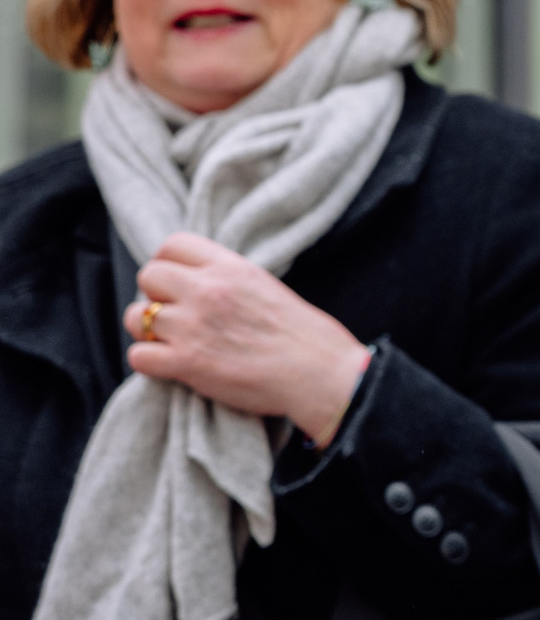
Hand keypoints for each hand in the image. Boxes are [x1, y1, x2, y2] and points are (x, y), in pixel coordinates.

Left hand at [124, 233, 371, 446]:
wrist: (322, 374)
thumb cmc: (306, 337)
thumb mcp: (267, 287)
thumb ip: (230, 280)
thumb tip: (199, 283)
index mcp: (232, 268)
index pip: (173, 245)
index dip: (168, 264)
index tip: (177, 283)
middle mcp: (208, 291)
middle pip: (149, 276)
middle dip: (156, 296)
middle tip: (176, 315)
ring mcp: (194, 327)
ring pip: (137, 317)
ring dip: (149, 331)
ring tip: (171, 342)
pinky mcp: (187, 363)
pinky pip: (138, 356)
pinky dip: (150, 363)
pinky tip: (172, 366)